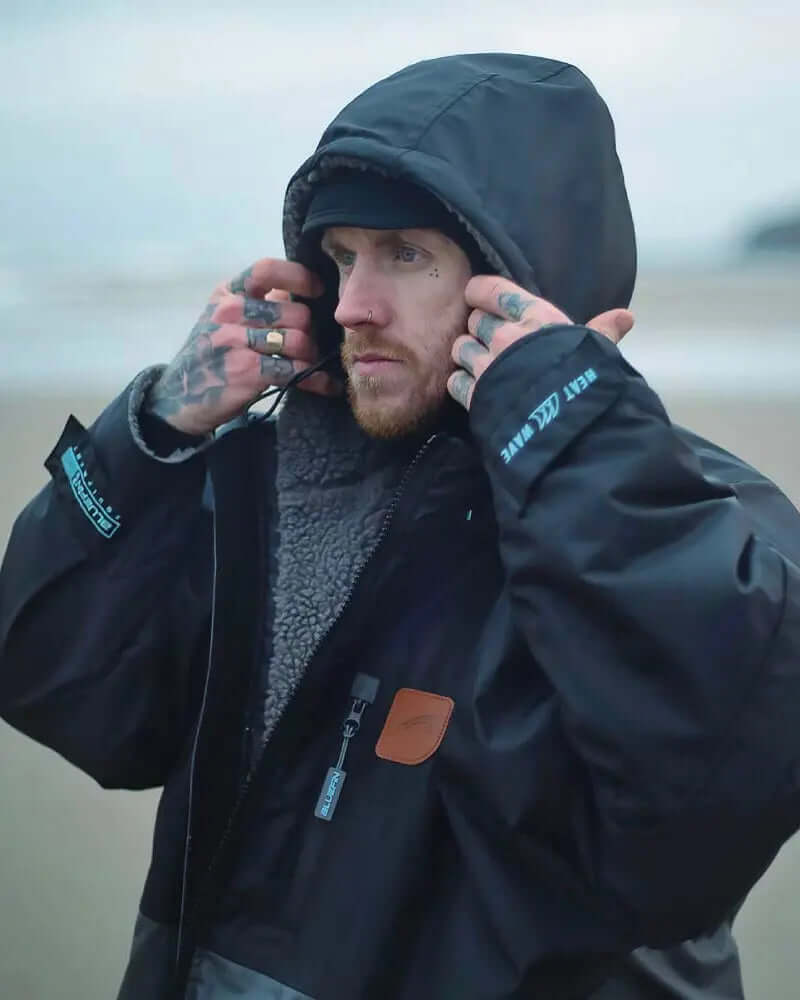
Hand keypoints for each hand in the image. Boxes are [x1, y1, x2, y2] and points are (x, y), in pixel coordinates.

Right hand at [145, 259, 341, 435]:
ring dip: (311, 356)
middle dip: (310, 332)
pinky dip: (317, 380)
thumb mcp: (223, 320)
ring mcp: (236, 341)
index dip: (299, 277)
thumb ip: (257, 304)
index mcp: (226, 294)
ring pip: (300, 341)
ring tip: (307, 364)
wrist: (178, 398)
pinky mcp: (247, 372)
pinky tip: (326, 385)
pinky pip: (296, 371)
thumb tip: (301, 293)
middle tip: (308, 345)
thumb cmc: (210, 356)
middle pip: (296, 312)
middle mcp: (230, 312)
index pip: (267, 270)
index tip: (317, 289)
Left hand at [447, 276, 634, 409]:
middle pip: (475, 321)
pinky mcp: (476, 395)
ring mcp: (487, 366)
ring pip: (461, 348)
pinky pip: (456, 380)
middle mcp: (505, 337)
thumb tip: (625, 317)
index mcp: (535, 318)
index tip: (477, 298)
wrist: (567, 425)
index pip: (493, 291)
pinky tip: (473, 387)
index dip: (480, 292)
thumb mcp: (598, 352)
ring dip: (467, 354)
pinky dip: (461, 382)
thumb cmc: (587, 381)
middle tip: (490, 339)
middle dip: (479, 328)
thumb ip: (603, 332)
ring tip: (481, 364)